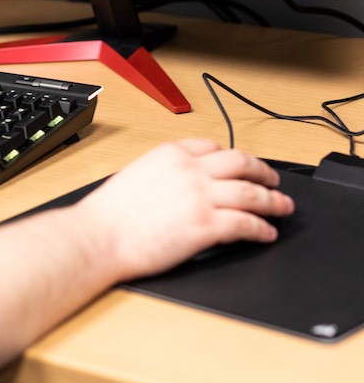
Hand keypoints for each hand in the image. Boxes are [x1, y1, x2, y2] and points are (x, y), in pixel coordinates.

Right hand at [77, 138, 294, 280]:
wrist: (99, 236)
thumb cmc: (108, 214)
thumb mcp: (135, 175)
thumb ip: (163, 172)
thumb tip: (179, 183)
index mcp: (170, 154)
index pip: (212, 146)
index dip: (231, 156)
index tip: (239, 163)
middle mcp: (190, 170)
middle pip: (241, 163)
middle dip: (263, 171)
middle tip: (273, 180)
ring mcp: (200, 197)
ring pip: (252, 193)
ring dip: (273, 201)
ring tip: (282, 207)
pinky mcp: (206, 226)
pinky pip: (246, 224)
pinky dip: (261, 228)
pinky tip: (267, 233)